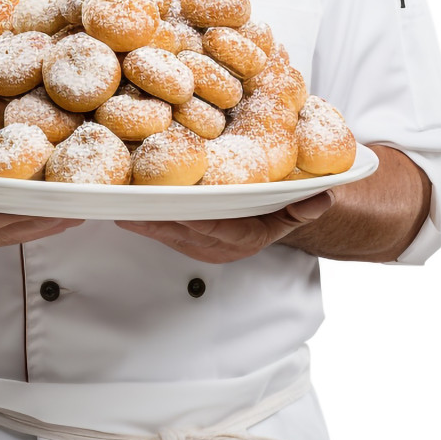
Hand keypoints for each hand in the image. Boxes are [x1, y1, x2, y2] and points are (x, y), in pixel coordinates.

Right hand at [0, 175, 81, 253]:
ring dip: (52, 220)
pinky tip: (70, 206)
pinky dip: (48, 218)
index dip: (8, 215)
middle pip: (12, 229)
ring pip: (24, 231)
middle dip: (43, 218)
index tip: (34, 204)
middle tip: (73, 204)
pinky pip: (25, 227)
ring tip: (82, 206)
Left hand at [115, 191, 335, 262]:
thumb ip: (304, 206)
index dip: (195, 218)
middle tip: (131, 197)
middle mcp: (213, 245)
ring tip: (118, 194)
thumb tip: (322, 197)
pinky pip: (156, 226)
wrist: (269, 219)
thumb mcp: (293, 209)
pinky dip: (140, 212)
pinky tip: (119, 196)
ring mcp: (194, 242)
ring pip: (164, 229)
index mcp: (241, 238)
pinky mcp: (178, 234)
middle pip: (181, 230)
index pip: (215, 229)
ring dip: (142, 214)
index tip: (174, 204)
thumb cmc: (278, 209)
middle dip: (155, 214)